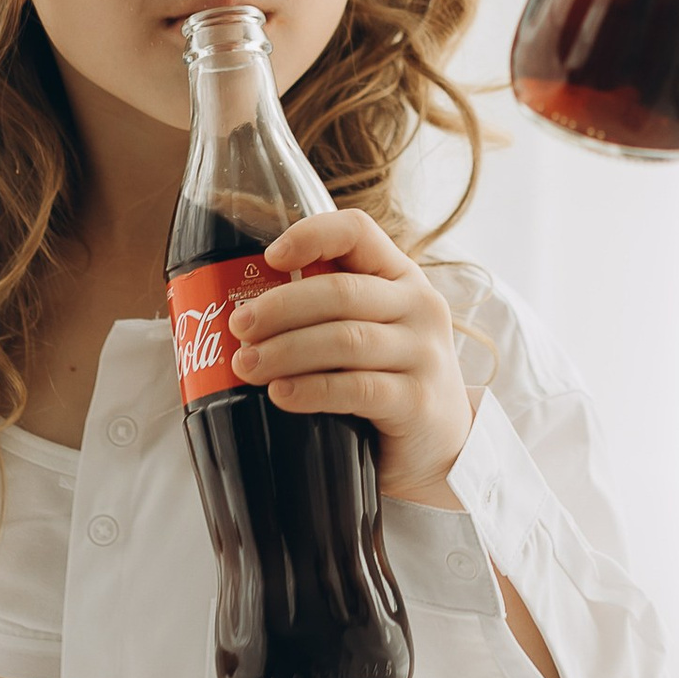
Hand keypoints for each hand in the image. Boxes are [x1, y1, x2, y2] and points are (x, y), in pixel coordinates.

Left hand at [233, 209, 476, 506]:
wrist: (440, 445)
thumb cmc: (387, 379)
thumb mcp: (371, 330)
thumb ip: (327, 312)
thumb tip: (239, 309)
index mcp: (401, 277)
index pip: (358, 232)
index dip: (311, 236)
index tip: (269, 259)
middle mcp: (419, 307)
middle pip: (341, 291)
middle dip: (280, 307)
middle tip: (238, 327)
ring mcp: (423, 354)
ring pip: (345, 339)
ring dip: (286, 350)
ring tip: (246, 365)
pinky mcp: (417, 401)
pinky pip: (357, 388)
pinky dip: (312, 389)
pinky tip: (282, 394)